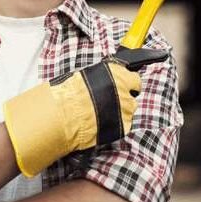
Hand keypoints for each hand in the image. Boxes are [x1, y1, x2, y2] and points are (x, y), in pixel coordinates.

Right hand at [3, 59, 140, 176]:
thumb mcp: (87, 75)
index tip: (124, 85)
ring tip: (103, 112)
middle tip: (109, 100)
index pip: (135, 79)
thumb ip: (105, 77)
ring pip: (129, 110)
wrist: (65, 113)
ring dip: (120, 110)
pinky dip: (116, 123)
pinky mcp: (123, 126)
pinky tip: (103, 121)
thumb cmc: (71, 93)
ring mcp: (126, 110)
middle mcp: (125, 91)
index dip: (129, 83)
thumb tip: (107, 78)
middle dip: (124, 97)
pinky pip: (124, 124)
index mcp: (118, 75)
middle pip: (133, 95)